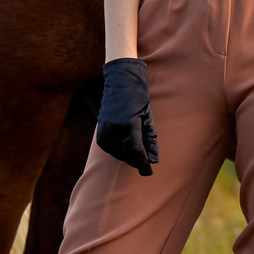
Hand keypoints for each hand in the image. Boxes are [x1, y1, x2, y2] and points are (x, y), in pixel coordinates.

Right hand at [96, 58, 157, 173]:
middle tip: (145, 165)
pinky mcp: (99, 131)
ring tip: (136, 155)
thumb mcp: (148, 118)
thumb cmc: (138, 98)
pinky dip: (117, 151)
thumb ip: (150, 140)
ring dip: (127, 156)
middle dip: (136, 161)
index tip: (148, 170)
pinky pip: (108, 148)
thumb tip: (153, 160)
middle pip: (126, 154)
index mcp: (129, 124)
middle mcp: (115, 128)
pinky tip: (125, 149)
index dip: (143, 163)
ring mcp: (105, 130)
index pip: (136, 151)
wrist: (120, 83)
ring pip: (116, 153)